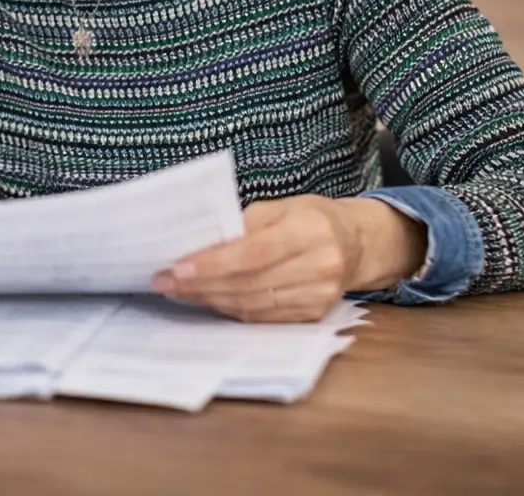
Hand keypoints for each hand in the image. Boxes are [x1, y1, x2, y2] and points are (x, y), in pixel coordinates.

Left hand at [151, 196, 426, 322]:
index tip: (176, 268)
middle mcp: (319, 266)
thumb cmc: (312, 218)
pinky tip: (210, 299)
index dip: (211, 264)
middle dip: (201, 284)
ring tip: (181, 291)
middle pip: (248, 283)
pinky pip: (263, 317)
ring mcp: (319, 295)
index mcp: (310, 230)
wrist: (357, 243)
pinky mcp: (314, 315)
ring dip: (211, 299)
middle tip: (166, 282)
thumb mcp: (281, 206)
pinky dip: (231, 309)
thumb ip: (243, 224)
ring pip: (252, 304)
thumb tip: (200, 245)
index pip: (252, 252)